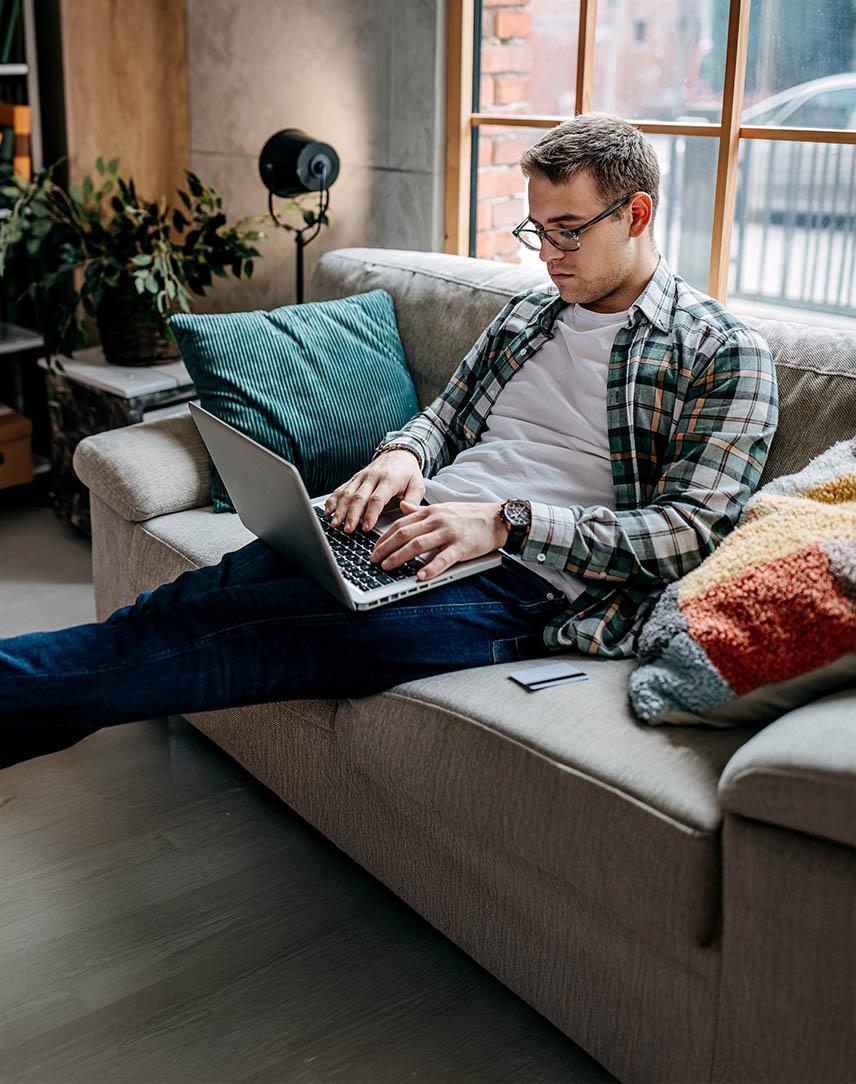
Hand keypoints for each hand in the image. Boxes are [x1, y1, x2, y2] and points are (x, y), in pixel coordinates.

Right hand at [324, 450, 424, 532]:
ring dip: (339, 509)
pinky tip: (327, 510)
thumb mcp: (418, 485)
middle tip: (347, 529)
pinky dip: (333, 499)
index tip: (366, 527)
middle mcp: (373, 477)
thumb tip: (406, 509)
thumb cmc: (409, 473)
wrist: (399, 453)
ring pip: (348, 493)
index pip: (377, 499)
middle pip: (359, 497)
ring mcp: (362, 477)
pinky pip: (341, 488)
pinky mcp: (355, 478)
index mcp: (389, 479)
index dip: (370, 514)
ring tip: (335, 523)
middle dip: (351, 515)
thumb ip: (414, 499)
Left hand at [370, 499, 508, 580]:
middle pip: (404, 534)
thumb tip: (402, 507)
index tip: (373, 549)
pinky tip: (419, 576)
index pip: (400, 524)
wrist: (497, 519)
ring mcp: (449, 533)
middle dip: (385, 548)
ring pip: (418, 545)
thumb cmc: (469, 516)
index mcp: (430, 512)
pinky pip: (443, 559)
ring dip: (399, 557)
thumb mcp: (443, 508)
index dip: (384, 537)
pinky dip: (430, 568)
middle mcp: (437, 521)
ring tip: (388, 567)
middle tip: (374, 560)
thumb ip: (420, 510)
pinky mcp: (462, 546)